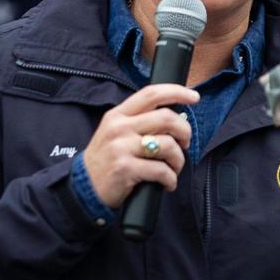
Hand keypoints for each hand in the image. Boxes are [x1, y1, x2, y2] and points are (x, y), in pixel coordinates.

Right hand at [82, 84, 198, 208]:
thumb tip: (175, 119)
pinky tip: (167, 183)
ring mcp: (121, 148)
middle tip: (185, 143)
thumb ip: (139, 122)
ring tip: (174, 168)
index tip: (194, 97)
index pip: (151, 93)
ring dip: (179, 160)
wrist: (85, 188)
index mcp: (118, 114)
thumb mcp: (115, 133)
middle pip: (166, 118)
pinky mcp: (125, 168)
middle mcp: (119, 127)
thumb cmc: (107, 160)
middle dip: (184, 131)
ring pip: (168, 145)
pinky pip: (161, 170)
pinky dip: (171, 179)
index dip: (177, 92)